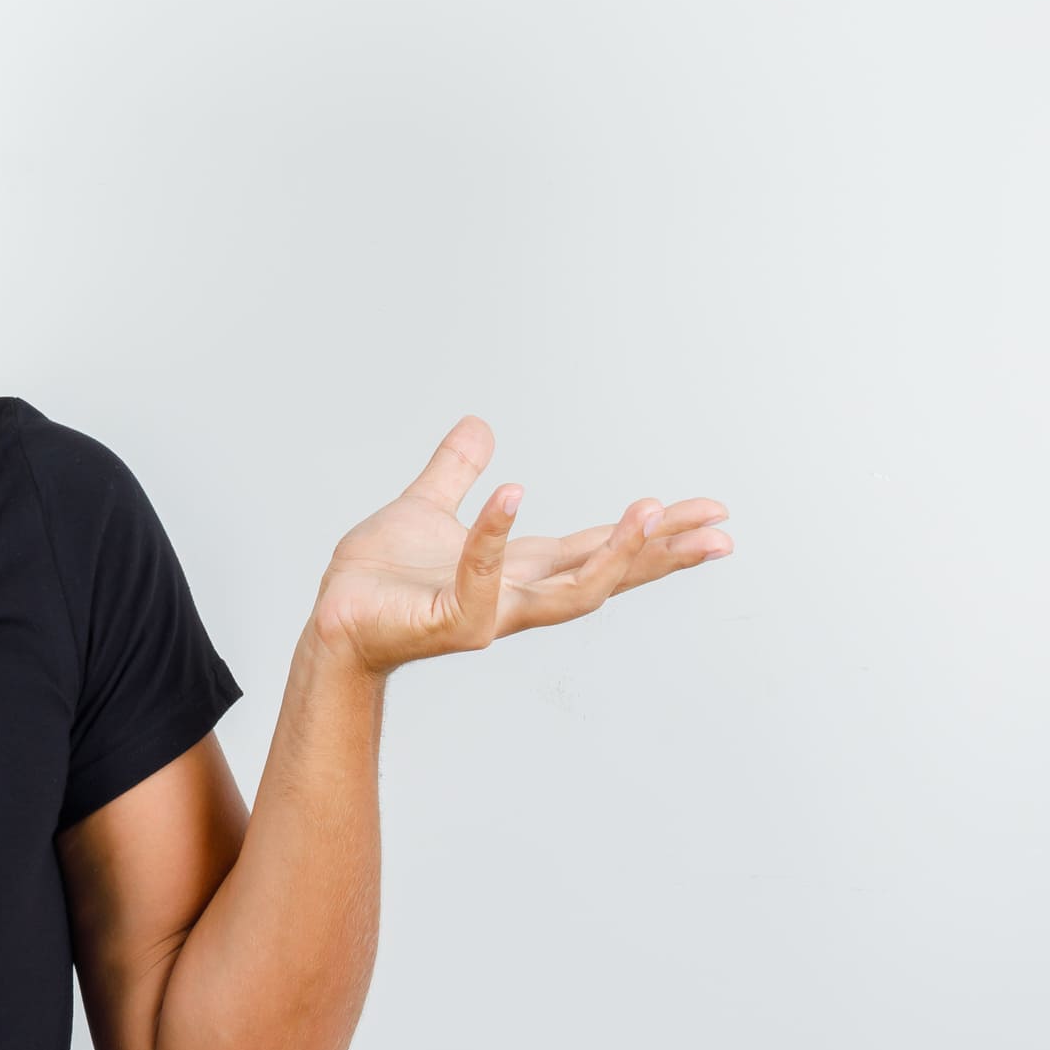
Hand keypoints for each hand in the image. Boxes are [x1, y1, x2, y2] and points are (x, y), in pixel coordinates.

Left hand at [310, 417, 733, 675]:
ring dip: (611, 554)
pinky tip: (512, 493)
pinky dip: (495, 537)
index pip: (599, 549)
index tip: (710, 513)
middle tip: (717, 529)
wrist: (332, 621)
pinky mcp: (449, 623)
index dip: (655, 534)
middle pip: (607, 576)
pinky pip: (481, 579)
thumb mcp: (425, 508)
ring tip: (648, 511)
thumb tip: (478, 425)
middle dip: (662, 554)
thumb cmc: (379, 581)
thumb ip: (455, 471)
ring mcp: (488, 613)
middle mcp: (516, 596)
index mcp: (519, 568)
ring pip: (569, 593)